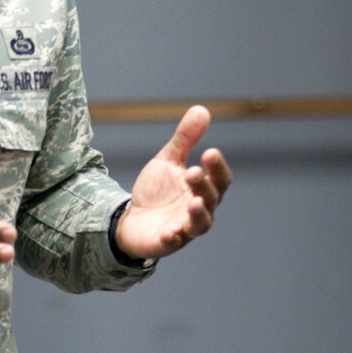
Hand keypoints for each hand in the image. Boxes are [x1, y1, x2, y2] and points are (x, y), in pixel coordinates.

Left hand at [113, 106, 231, 262]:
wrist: (131, 219)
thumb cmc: (157, 191)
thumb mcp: (168, 160)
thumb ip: (185, 139)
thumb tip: (201, 110)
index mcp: (203, 190)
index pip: (220, 180)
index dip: (218, 168)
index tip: (210, 152)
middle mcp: (200, 210)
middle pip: (211, 199)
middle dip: (203, 185)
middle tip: (192, 172)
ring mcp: (185, 228)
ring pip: (200, 225)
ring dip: (198, 214)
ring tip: (193, 202)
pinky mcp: (167, 242)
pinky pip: (174, 243)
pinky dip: (173, 238)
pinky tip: (168, 231)